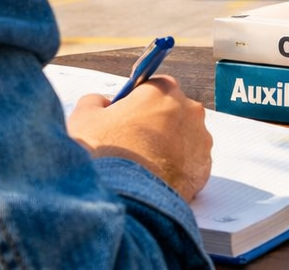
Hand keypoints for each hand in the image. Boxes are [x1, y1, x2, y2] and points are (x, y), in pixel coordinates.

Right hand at [67, 76, 212, 201]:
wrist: (123, 200)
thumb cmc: (105, 156)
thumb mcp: (84, 118)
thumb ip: (95, 101)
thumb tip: (103, 103)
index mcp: (163, 90)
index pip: (151, 88)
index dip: (135, 103)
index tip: (124, 118)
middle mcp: (189, 110)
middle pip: (169, 112)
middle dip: (153, 124)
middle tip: (130, 145)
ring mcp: (200, 140)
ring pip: (182, 138)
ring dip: (166, 147)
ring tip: (141, 166)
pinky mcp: (203, 168)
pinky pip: (189, 163)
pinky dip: (175, 169)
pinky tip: (154, 179)